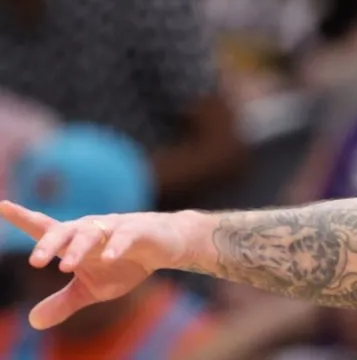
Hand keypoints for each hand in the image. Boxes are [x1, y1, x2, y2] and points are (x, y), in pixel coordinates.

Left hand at [0, 201, 189, 329]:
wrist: (168, 247)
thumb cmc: (127, 263)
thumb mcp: (93, 289)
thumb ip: (63, 301)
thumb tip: (32, 322)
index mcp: (75, 241)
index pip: (46, 228)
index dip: (24, 218)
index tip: (3, 206)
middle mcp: (91, 229)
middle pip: (64, 231)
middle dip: (48, 244)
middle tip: (35, 261)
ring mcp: (115, 228)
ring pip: (91, 233)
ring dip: (77, 249)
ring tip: (65, 267)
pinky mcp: (139, 231)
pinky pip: (124, 236)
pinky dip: (115, 246)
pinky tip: (108, 258)